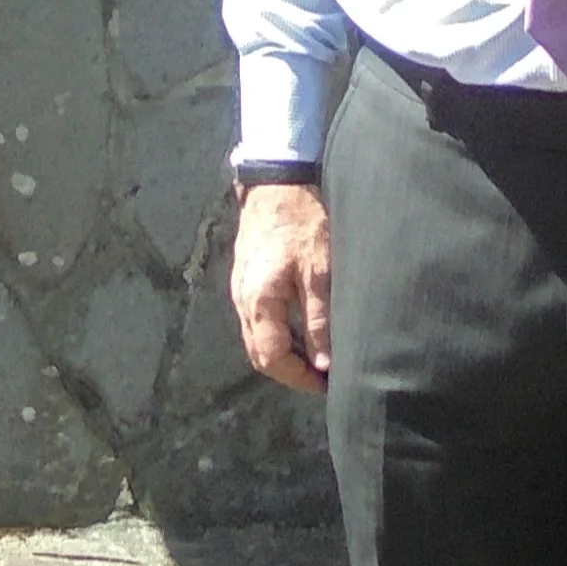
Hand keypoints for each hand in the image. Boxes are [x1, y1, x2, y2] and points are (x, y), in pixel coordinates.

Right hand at [231, 179, 333, 393]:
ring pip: (256, 337)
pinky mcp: (245, 277)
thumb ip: (318, 319)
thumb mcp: (319, 271)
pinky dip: (277, 333)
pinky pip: (256, 319)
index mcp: (259, 301)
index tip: (326, 385)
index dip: (298, 378)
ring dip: (283, 352)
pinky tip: (301, 328)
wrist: (276, 181)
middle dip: (289, 371)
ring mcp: (240, 288)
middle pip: (259, 353)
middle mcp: (242, 299)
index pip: (271, 358)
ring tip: (316, 356)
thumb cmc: (302, 222)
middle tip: (321, 376)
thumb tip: (323, 364)